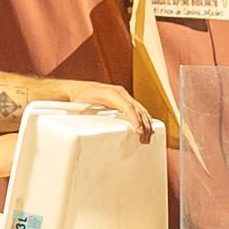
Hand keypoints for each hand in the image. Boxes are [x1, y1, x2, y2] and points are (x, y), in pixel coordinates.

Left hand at [34, 77, 150, 133]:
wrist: (80, 89)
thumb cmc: (81, 98)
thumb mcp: (83, 106)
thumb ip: (87, 116)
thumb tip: (87, 132)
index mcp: (112, 93)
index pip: (128, 107)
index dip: (135, 119)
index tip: (139, 131)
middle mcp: (121, 93)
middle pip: (138, 109)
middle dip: (144, 124)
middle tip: (145, 140)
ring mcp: (124, 96)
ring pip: (141, 109)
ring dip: (147, 123)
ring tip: (148, 138)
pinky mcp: (125, 100)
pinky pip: (138, 109)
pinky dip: (144, 118)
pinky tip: (148, 128)